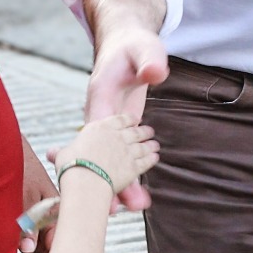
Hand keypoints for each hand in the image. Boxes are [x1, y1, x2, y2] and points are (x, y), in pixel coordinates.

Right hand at [58, 113, 159, 200]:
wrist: (86, 181)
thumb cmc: (71, 166)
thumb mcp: (63, 154)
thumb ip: (60, 152)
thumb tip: (50, 153)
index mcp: (100, 127)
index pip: (119, 119)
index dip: (128, 119)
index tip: (133, 120)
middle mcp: (117, 136)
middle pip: (135, 130)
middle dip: (143, 131)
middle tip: (149, 131)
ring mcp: (127, 151)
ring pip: (143, 145)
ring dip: (150, 144)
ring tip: (155, 145)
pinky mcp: (134, 167)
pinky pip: (146, 160)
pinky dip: (152, 158)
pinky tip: (155, 158)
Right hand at [83, 26, 166, 207]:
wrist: (128, 43)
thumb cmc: (134, 46)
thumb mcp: (144, 49)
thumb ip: (150, 61)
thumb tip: (156, 73)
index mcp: (100, 96)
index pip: (97, 129)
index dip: (97, 155)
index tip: (103, 177)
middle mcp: (100, 113)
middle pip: (99, 152)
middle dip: (106, 179)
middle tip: (119, 209)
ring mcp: (109, 123)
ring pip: (108, 158)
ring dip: (118, 184)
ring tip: (132, 209)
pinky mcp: (121, 128)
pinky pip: (121, 155)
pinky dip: (128, 175)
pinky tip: (138, 196)